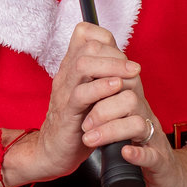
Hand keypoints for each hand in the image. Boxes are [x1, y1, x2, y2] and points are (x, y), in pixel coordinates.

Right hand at [30, 22, 142, 180]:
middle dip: (115, 53)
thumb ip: (102, 75)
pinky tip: (116, 88)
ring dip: (111, 66)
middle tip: (133, 68)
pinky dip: (101, 88)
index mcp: (71, 67)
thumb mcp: (91, 92)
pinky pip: (80, 94)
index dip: (106, 39)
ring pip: (83, 65)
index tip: (123, 55)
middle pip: (87, 47)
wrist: (53, 151)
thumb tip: (125, 60)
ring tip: (130, 75)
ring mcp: (64, 93)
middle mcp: (66, 75)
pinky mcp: (67, 114)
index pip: (84, 35)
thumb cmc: (77, 121)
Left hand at [78, 58, 186, 186]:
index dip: (103, 83)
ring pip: (138, 124)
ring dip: (112, 130)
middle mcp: (147, 119)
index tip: (81, 91)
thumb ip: (109, 109)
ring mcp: (155, 140)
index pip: (124, 83)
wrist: (170, 177)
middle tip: (84, 124)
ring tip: (91, 140)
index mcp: (136, 109)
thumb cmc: (143, 148)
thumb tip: (84, 91)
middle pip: (130, 99)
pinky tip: (125, 152)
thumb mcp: (124, 124)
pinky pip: (151, 155)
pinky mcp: (161, 163)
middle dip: (102, 110)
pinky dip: (137, 154)